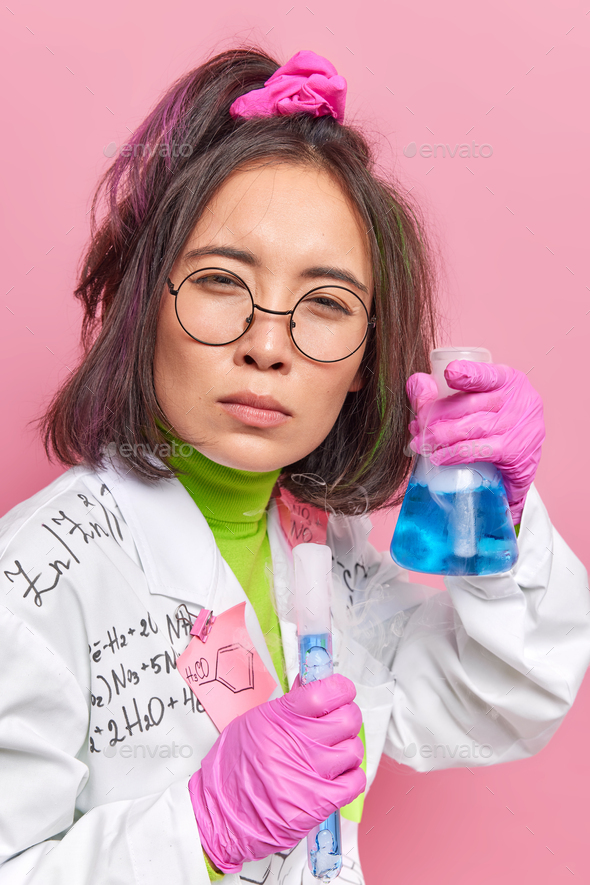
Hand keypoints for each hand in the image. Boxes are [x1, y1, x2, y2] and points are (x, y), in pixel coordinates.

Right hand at [188, 674, 364, 872]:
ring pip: (354, 748)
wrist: (221, 815)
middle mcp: (297, 743)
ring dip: (348, 748)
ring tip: (334, 752)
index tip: (341, 690)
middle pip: (347, 718)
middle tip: (338, 721)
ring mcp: (310, 774)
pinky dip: (351, 776)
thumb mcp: (253, 724)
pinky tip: (338, 775)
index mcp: (280, 719)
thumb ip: (287, 706)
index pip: (325, 692)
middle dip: (347, 716)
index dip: (340, 688)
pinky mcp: (318, 803)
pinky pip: (354, 782)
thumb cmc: (233, 769)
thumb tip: (311, 686)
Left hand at [406, 360, 544, 523]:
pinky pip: (477, 451)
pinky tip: (437, 457)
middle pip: (469, 403)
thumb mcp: (478, 399)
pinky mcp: (514, 453)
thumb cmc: (496, 422)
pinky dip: (453, 454)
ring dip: (439, 436)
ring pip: (470, 428)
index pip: (487, 374)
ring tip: (420, 442)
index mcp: (508, 380)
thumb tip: (417, 383)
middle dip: (435, 414)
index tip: (449, 373)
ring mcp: (517, 428)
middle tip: (417, 424)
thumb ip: (444, 391)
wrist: (524, 458)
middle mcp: (517, 400)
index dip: (468, 374)